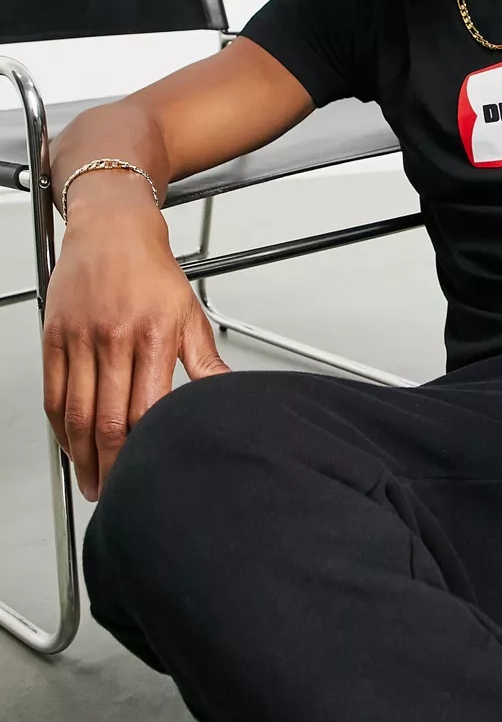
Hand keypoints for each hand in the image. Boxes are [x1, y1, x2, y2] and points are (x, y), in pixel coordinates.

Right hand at [42, 204, 229, 501]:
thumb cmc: (152, 271)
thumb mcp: (189, 314)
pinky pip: (53, 393)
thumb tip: (228, 394)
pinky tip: (71, 446)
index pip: (147, 409)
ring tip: (93, 481)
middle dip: (112, 464)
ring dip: (83, 455)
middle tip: (116, 493)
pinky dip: (60, 427)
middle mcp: (114, 338)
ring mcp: (80, 338)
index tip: (150, 472)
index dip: (145, 448)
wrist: (113, 228)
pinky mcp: (55, 336)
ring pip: (76, 413)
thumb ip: (205, 362)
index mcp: (153, 337)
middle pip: (108, 419)